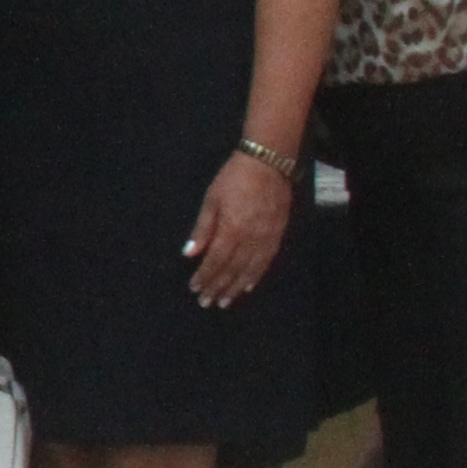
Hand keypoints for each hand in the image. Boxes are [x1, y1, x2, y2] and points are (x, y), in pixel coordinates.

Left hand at [183, 151, 294, 307]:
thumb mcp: (212, 200)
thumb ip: (203, 229)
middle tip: (207, 302)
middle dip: (218, 287)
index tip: (195, 289)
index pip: (215, 260)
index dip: (205, 276)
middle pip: (232, 269)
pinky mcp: (277, 235)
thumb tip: (189, 253)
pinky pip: (266, 261)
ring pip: (250, 270)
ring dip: (236, 288)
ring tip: (225, 302)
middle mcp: (250, 238)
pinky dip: (256, 276)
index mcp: (231, 229)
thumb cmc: (233, 179)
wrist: (269, 164)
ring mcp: (266, 238)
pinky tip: (248, 286)